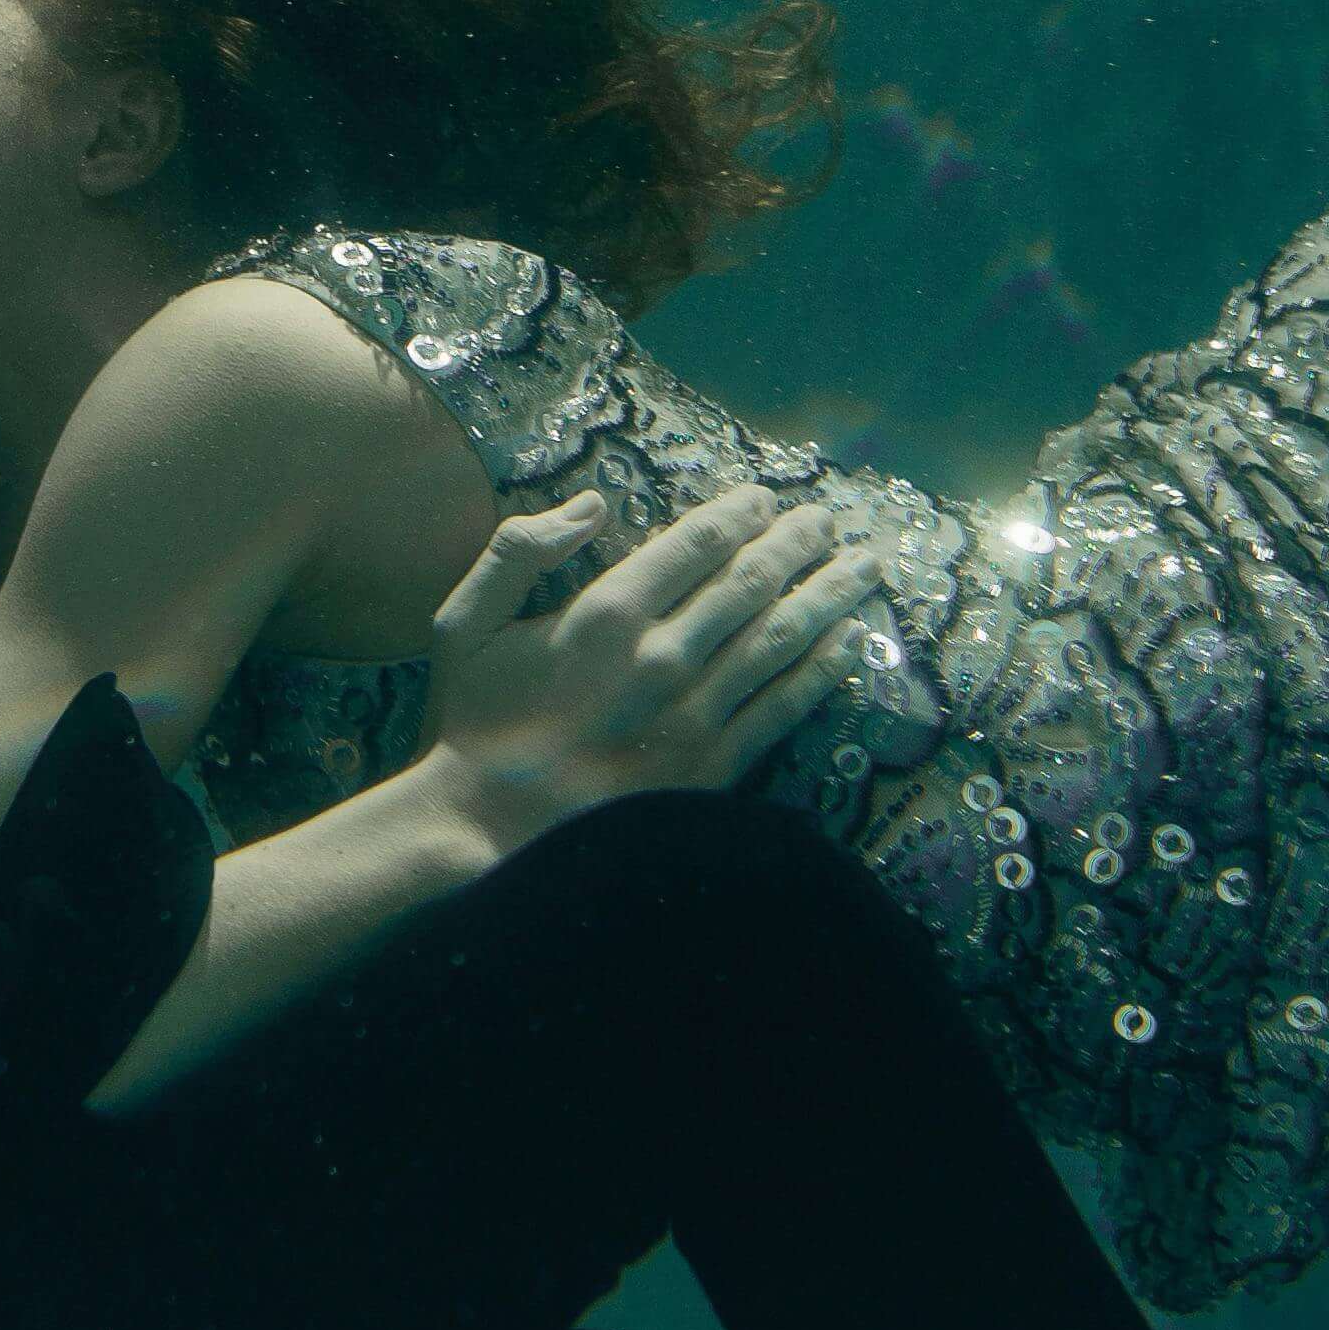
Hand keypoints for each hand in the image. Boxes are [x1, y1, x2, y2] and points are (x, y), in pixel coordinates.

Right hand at [416, 484, 886, 850]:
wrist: (486, 832)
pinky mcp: (710, 768)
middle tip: (827, 520)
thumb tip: (590, 503)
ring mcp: (692, 715)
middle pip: (751, 582)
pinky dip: (822, 670)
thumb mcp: (466, 621)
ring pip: (779, 638)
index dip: (740, 513)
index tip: (767, 497)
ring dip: (827, 595)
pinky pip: (781, 708)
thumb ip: (518, 549)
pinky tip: (851, 642)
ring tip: (863, 566)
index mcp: (605, 614)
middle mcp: (661, 657)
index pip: (696, 543)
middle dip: (797, 544)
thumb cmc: (473, 723)